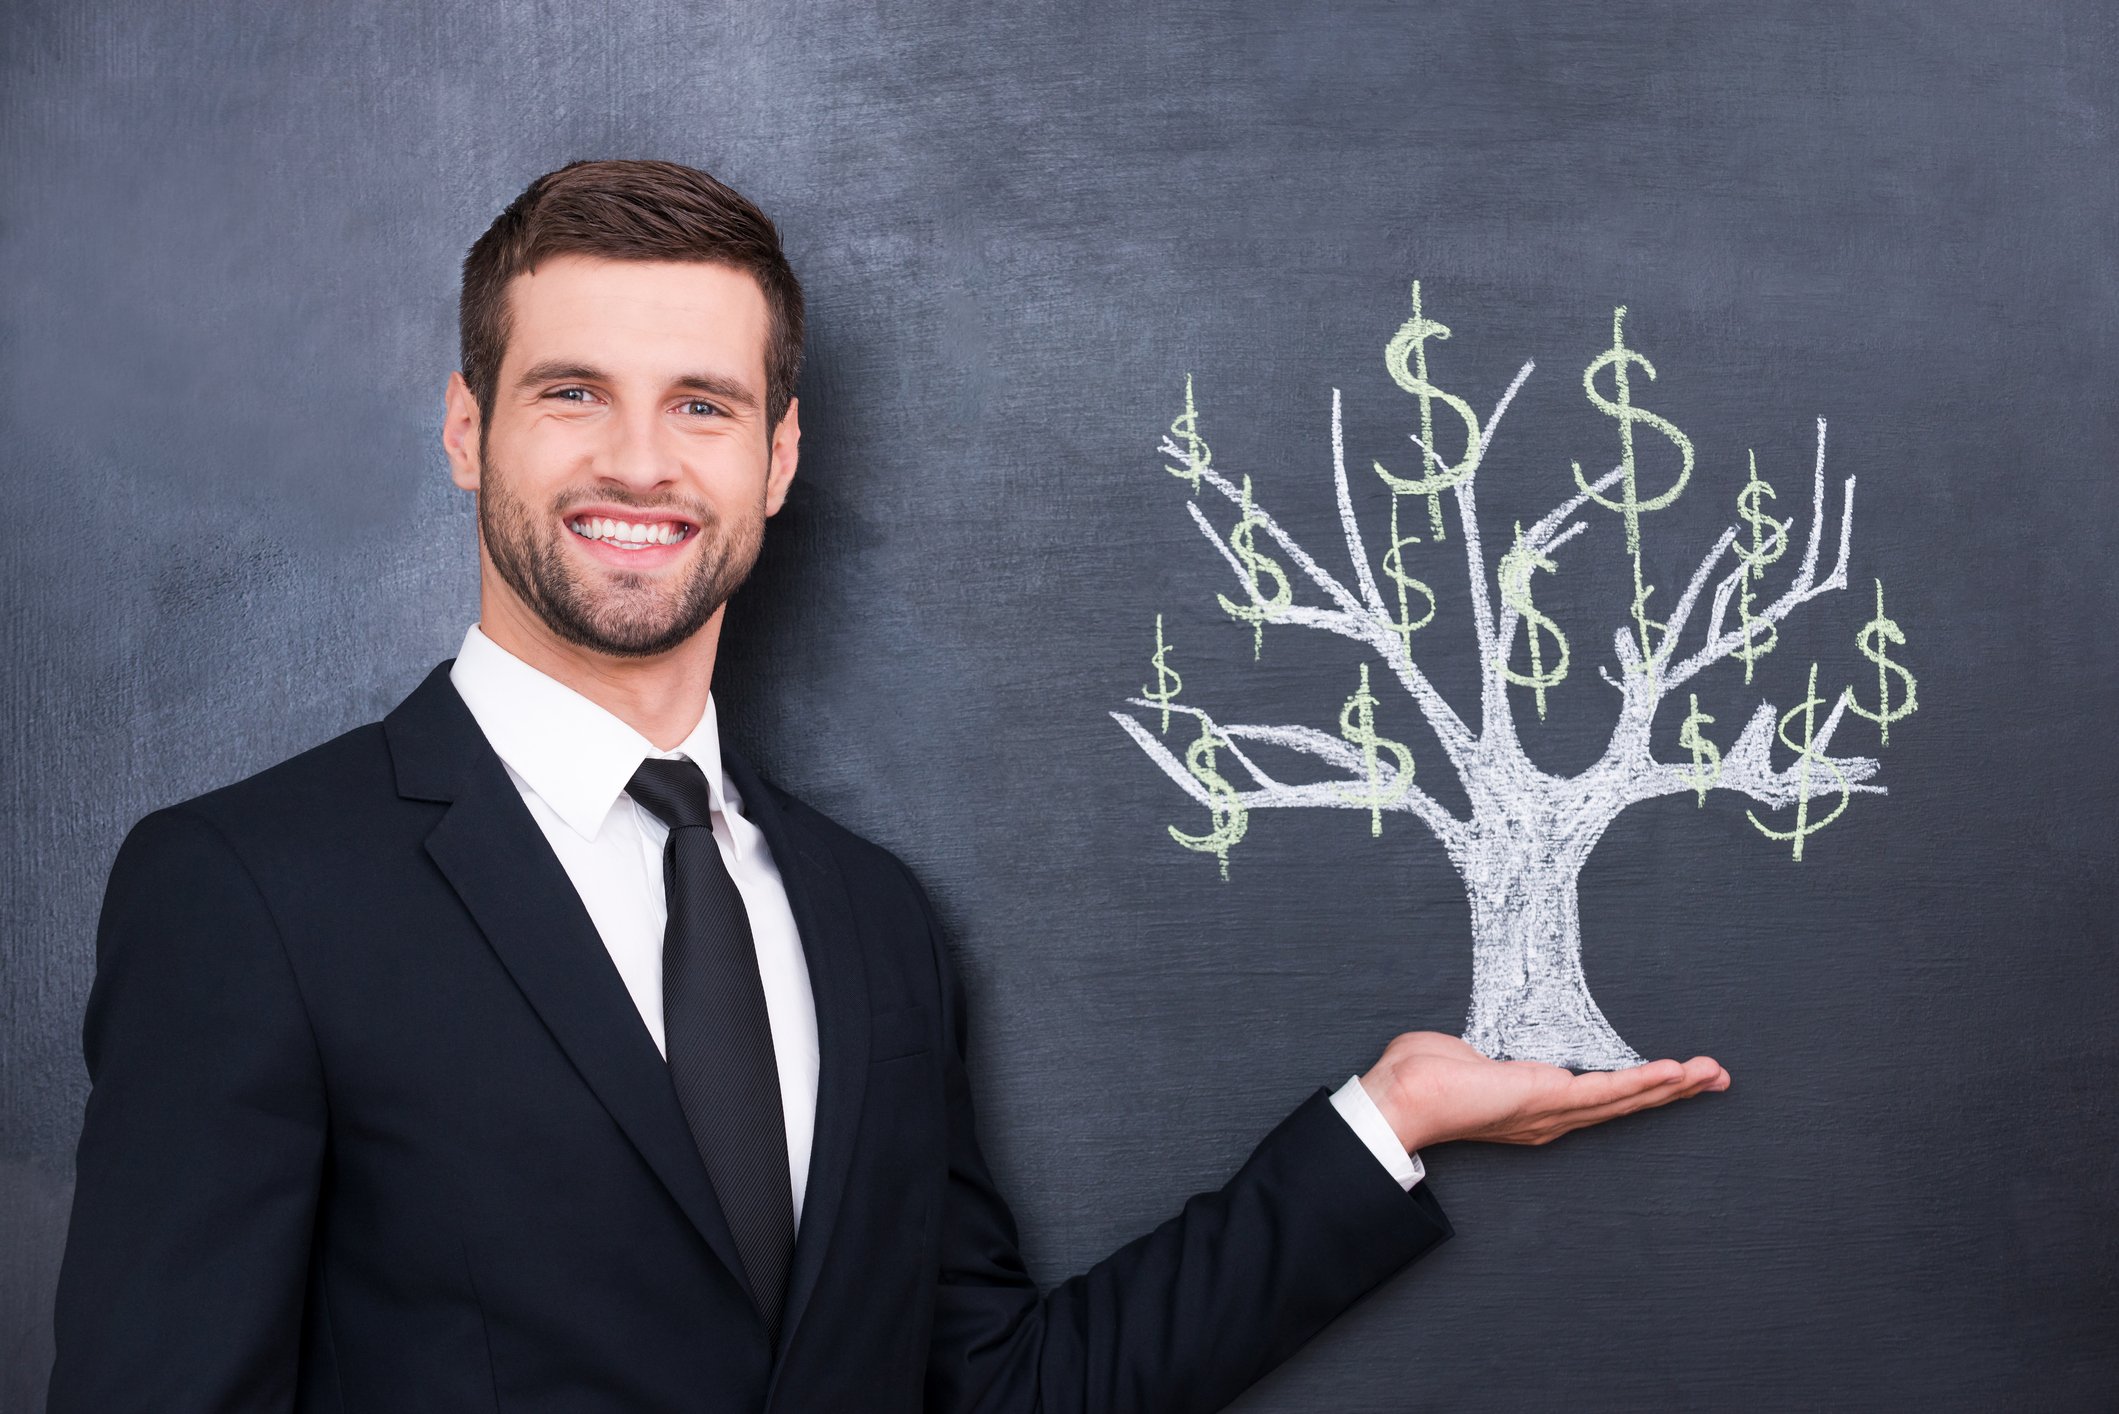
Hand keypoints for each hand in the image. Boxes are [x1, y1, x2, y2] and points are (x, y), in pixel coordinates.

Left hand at [1358, 1031, 1729, 1152]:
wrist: (1405, 1097)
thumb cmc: (1424, 1076)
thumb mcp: (1469, 1055)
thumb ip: (1488, 1048)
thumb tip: (1483, 1041)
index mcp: (1538, 1106)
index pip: (1602, 1094)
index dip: (1641, 1086)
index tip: (1675, 1076)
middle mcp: (1553, 1116)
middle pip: (1627, 1100)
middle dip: (1675, 1088)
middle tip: (1716, 1076)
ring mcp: (1554, 1111)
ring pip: (1626, 1097)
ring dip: (1672, 1084)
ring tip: (1711, 1073)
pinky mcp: (1549, 1099)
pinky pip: (1607, 1090)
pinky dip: (1643, 1082)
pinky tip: (1675, 1074)